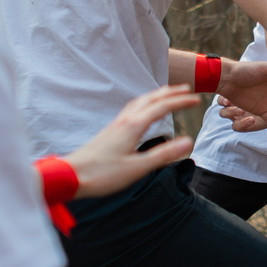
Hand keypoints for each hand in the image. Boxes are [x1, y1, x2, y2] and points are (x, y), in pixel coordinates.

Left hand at [63, 85, 198, 198]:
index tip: (197, 100)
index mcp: (133, 127)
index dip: (180, 102)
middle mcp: (124, 121)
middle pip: (149, 99)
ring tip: (166, 94)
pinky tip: (141, 113)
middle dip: (169, 92)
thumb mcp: (137, 168)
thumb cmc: (102, 175)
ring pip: (138, 102)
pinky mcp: (109, 132)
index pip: (161, 107)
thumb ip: (163, 155)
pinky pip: (130, 110)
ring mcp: (115, 125)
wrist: (70, 177)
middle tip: (186, 89)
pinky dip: (142, 104)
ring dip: (155, 95)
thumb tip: (189, 142)